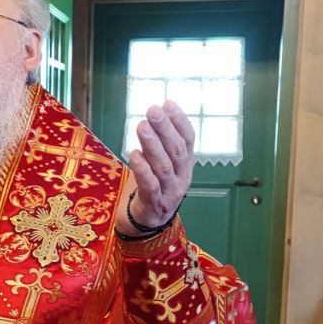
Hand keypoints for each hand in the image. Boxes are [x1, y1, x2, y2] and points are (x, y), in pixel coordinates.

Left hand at [117, 100, 194, 232]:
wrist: (148, 220)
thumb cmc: (154, 184)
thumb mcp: (161, 161)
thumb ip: (160, 142)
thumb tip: (156, 112)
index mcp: (186, 164)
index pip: (188, 140)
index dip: (179, 121)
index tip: (168, 103)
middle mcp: (182, 177)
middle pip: (176, 151)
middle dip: (165, 129)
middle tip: (153, 111)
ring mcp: (170, 192)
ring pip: (164, 167)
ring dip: (153, 145)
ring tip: (142, 127)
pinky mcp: (154, 204)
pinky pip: (151, 186)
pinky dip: (143, 169)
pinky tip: (134, 154)